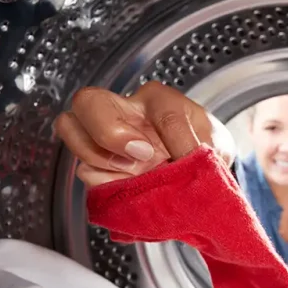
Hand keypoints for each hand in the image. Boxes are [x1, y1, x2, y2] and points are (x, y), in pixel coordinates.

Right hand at [54, 82, 235, 188]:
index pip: (160, 108)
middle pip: (88, 101)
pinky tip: (128, 187)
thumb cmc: (202, 151)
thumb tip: (185, 158)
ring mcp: (105, 137)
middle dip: (108, 133)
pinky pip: (83, 170)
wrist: (195, 175)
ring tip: (134, 175)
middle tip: (140, 157)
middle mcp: (125, 112)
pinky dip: (104, 184)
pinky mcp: (98, 165)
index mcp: (159, 100)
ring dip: (101, 159)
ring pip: (71, 130)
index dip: (171, 135)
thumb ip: (203, 148)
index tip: (181, 155)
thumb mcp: (216, 146)